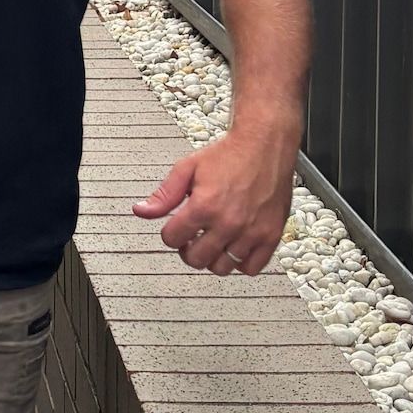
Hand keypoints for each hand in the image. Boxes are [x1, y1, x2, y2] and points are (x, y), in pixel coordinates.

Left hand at [132, 117, 298, 275]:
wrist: (264, 145)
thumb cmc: (229, 154)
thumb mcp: (188, 168)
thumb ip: (164, 194)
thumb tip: (142, 211)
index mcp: (204, 206)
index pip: (172, 239)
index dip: (170, 233)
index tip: (175, 228)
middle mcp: (228, 222)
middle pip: (196, 259)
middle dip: (187, 250)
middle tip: (191, 238)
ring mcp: (251, 232)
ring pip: (222, 267)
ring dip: (212, 258)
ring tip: (212, 242)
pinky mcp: (271, 235)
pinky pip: (251, 267)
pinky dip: (240, 263)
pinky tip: (235, 248)